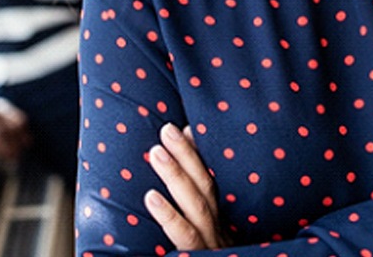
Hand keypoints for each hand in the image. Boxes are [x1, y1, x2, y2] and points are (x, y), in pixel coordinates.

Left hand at [144, 123, 230, 249]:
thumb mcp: (200, 233)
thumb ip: (195, 201)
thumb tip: (182, 152)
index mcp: (221, 221)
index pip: (213, 180)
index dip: (200, 154)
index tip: (186, 127)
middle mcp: (221, 230)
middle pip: (207, 186)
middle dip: (187, 155)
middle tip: (167, 129)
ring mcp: (212, 244)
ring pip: (198, 206)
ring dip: (177, 176)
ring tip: (157, 152)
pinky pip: (186, 237)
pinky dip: (170, 216)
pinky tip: (151, 197)